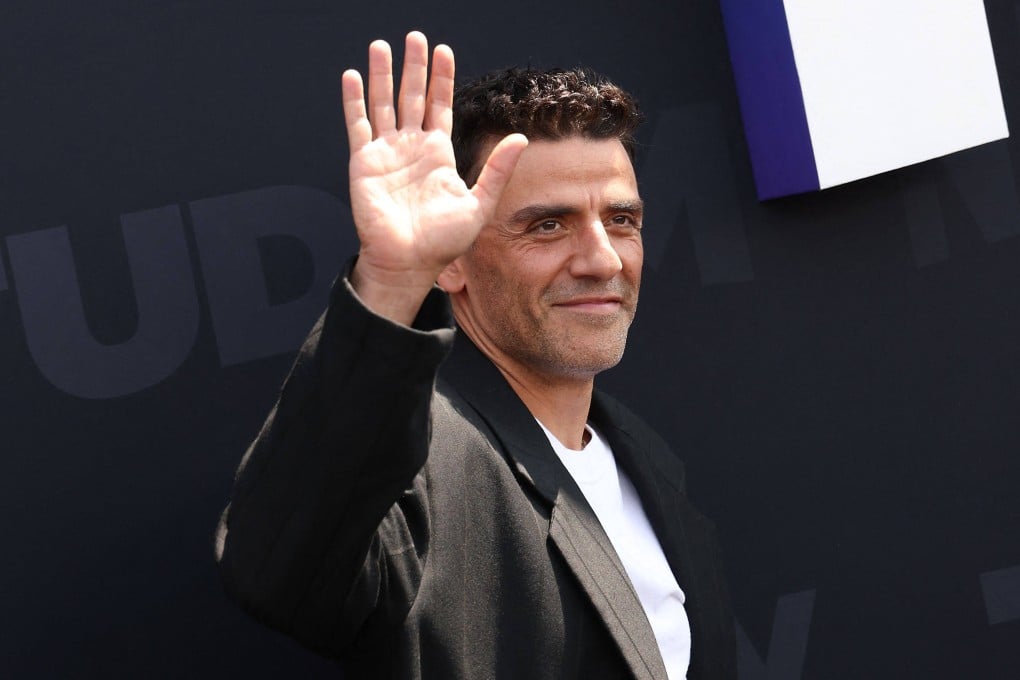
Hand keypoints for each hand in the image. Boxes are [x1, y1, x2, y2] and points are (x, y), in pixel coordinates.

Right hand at [341, 31, 527, 323]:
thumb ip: (497, 170)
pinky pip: (358, 124)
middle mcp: (411, 147)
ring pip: (384, 103)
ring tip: (383, 45)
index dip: (441, 79)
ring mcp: (386, 152)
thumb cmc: (443, 241)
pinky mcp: (363, 162)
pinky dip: (354, 100)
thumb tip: (521, 138)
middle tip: (415, 37)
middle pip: (412, 97)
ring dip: (383, 74)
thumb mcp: (479, 203)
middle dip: (414, 67)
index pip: (440, 106)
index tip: (443, 50)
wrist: (408, 262)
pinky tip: (354, 76)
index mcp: (438, 154)